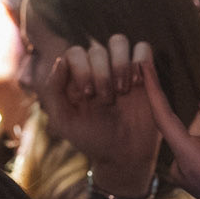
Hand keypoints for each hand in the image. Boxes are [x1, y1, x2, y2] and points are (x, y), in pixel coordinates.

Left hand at [36, 36, 160, 195]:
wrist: (124, 157)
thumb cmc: (92, 140)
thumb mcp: (65, 122)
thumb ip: (54, 92)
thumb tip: (61, 61)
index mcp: (77, 76)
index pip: (75, 52)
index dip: (81, 70)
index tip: (88, 96)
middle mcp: (99, 68)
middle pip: (97, 48)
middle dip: (102, 75)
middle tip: (107, 100)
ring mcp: (122, 68)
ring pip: (119, 40)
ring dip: (120, 64)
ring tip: (123, 90)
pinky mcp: (145, 72)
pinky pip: (143, 48)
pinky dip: (141, 60)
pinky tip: (138, 84)